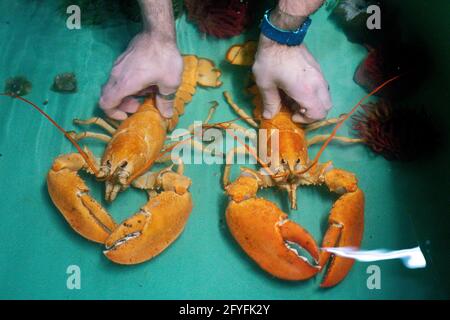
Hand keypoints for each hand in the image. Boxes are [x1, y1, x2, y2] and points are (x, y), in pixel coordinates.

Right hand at [99, 32, 182, 119]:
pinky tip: (146, 82)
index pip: (105, 103)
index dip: (113, 114)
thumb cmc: (164, 58)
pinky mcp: (122, 61)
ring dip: (127, 95)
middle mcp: (116, 76)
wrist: (158, 33)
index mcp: (125, 84)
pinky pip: (120, 78)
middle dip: (122, 105)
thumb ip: (165, 101)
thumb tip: (166, 114)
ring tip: (146, 93)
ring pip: (114, 87)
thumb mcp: (170, 83)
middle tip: (138, 105)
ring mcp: (118, 67)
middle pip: (108, 96)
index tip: (127, 115)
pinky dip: (129, 85)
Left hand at [253, 0, 330, 122]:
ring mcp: (320, 75)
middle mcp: (318, 85)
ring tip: (296, 98)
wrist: (280, 36)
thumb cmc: (270, 61)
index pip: (318, 114)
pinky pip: (322, 87)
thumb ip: (270, 103)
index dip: (306, 120)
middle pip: (326, 107)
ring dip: (313, 102)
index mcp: (306, 92)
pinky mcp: (318, 68)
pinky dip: (314, 93)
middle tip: (295, 108)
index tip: (292, 114)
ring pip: (326, 97)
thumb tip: (269, 116)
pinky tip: (298, 88)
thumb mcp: (265, 84)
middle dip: (313, 113)